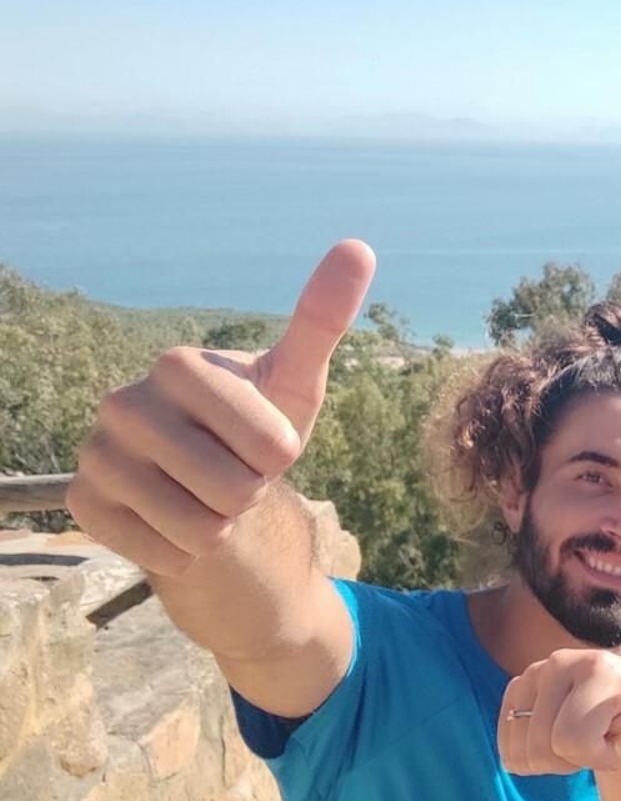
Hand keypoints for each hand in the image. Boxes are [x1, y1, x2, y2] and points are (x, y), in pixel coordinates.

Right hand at [66, 240, 375, 575]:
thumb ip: (322, 319)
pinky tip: (171, 521)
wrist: (206, 484)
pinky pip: (163, 554)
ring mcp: (95, 454)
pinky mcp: (82, 505)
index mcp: (178, 366)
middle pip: (234, 490)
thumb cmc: (256, 429)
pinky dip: (183, 551)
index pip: (271, 446)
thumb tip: (358, 247)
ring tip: (204, 498)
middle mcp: (122, 403)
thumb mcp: (296, 381)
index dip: (279, 456)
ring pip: (200, 529)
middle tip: (231, 474)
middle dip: (249, 496)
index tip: (263, 441)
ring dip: (218, 528)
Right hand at [498, 613, 620, 774]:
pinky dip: (531, 758)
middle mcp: (558, 662)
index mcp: (595, 667)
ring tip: (583, 738)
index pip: (572, 740)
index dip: (598, 757)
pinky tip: (558, 740)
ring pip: (523, 752)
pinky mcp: (516, 690)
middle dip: (576, 761)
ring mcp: (532, 674)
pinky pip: (507, 749)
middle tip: (603, 741)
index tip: (620, 743)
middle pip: (545, 749)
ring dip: (554, 761)